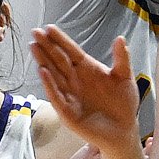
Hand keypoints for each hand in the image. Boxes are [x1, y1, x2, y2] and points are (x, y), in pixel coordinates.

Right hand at [27, 25, 142, 148]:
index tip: (49, 28)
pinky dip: (49, 84)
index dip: (60, 40)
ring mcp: (69, 95)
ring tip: (34, 47)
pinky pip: (56, 96)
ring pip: (53, 75)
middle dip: (47, 47)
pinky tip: (43, 71)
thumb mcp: (125, 78)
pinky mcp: (67, 112)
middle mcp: (75, 80)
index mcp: (87, 69)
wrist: (123, 131)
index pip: (70, 51)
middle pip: (58, 60)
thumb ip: (122, 59)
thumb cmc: (123, 104)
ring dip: (43, 61)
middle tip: (35, 32)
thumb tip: (120, 39)